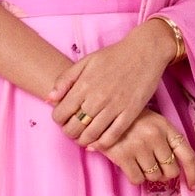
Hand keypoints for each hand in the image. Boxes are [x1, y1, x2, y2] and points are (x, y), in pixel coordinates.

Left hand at [45, 20, 175, 151]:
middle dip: (69, 132)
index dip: (58, 120)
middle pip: (74, 127)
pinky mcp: (130, 113)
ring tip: (82, 138)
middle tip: (72, 130)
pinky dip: (102, 144)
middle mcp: (97, 98)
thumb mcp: (86, 61)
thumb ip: (65, 80)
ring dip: (83, 140)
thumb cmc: (114, 55)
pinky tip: (97, 143)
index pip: (61, 113)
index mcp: (84, 84)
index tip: (62, 119)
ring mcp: (115, 106)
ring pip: (91, 135)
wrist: (145, 51)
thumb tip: (49, 99)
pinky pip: (112, 136)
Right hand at [98, 107, 194, 191]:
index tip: (192, 185)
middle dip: (164, 173)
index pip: (188, 155)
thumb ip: (168, 141)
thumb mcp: (155, 122)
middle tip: (154, 166)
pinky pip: (137, 179)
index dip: (193, 173)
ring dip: (147, 174)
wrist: (103, 112)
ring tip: (138, 160)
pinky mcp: (123, 156)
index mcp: (166, 128)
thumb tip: (179, 170)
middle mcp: (155, 137)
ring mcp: (139, 146)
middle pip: (171, 171)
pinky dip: (135, 177)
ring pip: (154, 177)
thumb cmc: (133, 120)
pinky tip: (129, 165)